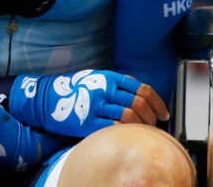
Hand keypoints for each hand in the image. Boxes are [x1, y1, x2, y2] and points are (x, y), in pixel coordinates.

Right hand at [9, 69, 168, 137]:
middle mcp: (105, 89)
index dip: (158, 103)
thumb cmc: (75, 89)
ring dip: (141, 126)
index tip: (164, 113)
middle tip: (154, 125)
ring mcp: (96, 106)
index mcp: (110, 77)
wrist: (48, 99)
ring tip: (143, 132)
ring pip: (129, 116)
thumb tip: (142, 94)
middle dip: (152, 117)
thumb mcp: (97, 78)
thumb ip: (118, 83)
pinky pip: (114, 128)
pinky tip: (128, 136)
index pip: (142, 89)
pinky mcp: (88, 122)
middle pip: (139, 104)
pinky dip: (126, 133)